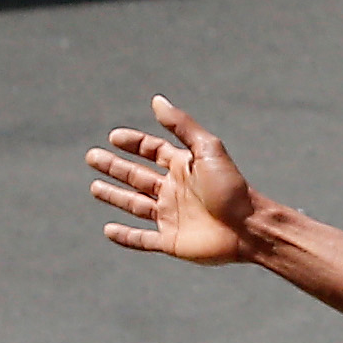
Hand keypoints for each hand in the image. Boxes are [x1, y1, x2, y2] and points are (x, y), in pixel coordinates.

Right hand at [87, 95, 259, 264]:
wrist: (250, 228)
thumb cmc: (232, 188)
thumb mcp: (207, 150)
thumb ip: (181, 126)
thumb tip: (157, 100)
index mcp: (183, 168)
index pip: (152, 151)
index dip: (133, 143)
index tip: (114, 137)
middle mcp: (175, 191)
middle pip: (137, 176)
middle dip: (114, 167)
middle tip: (91, 157)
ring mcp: (172, 217)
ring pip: (135, 205)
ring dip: (114, 196)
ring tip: (94, 188)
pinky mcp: (172, 242)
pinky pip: (142, 239)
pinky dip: (125, 236)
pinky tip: (108, 230)